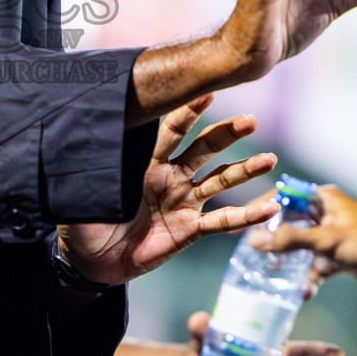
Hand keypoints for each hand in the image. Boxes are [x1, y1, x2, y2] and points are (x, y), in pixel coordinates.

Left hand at [58, 97, 278, 285]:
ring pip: (220, 180)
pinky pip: (222, 220)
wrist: (94, 262)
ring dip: (245, 171)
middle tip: (250, 121)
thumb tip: (87, 140)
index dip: (188, 113)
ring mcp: (183, 201)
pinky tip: (270, 207)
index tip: (207, 92)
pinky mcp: (191, 228)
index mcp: (144, 163)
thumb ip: (94, 172)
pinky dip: (247, 215)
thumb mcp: (86, 195)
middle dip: (226, 134)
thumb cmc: (86, 222)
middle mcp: (170, 176)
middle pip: (203, 149)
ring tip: (270, 160)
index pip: (169, 132)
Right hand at [249, 184, 356, 296]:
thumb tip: (253, 241)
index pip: (281, 197)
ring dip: (288, 263)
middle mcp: (326, 213)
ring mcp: (333, 236)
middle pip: (288, 223)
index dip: (259, 209)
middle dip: (270, 240)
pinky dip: (307, 278)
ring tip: (270, 278)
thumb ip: (290, 241)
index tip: (237, 223)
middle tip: (247, 255)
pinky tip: (304, 293)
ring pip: (299, 247)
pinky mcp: (340, 256)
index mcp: (323, 198)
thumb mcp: (327, 242)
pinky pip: (314, 265)